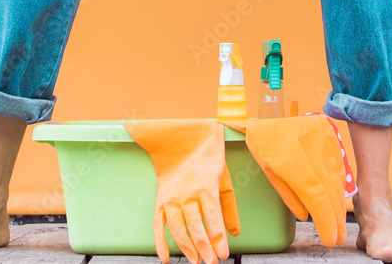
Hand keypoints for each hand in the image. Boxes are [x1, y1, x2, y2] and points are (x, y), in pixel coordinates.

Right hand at [123, 120, 240, 263]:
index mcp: (206, 187)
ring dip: (186, 247)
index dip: (218, 240)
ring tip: (196, 261)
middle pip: (195, 227)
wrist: (181, 139)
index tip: (223, 254)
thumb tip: (234, 232)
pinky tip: (166, 257)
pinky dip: (159, 242)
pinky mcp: (160, 199)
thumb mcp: (224, 179)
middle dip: (204, 249)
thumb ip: (229, 207)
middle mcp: (187, 194)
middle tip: (211, 263)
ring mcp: (171, 197)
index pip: (213, 220)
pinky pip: (157, 224)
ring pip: (177, 228)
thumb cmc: (207, 159)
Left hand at [220, 116, 347, 246]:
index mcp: (291, 155)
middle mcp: (312, 146)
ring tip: (339, 225)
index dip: (324, 218)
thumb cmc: (263, 145)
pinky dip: (339, 186)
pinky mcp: (331, 136)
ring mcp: (324, 139)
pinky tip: (338, 201)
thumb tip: (306, 217)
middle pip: (329, 188)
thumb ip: (289, 195)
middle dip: (335, 217)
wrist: (269, 116)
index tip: (330, 238)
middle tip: (338, 238)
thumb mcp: (269, 171)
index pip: (314, 192)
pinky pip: (338, 167)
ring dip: (339, 204)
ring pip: (336, 179)